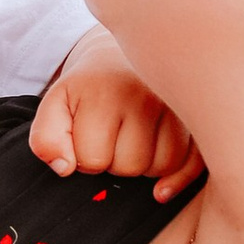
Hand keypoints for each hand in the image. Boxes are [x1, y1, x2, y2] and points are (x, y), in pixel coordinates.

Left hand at [31, 25, 204, 201]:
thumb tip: (65, 169)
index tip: (87, 137)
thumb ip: (46, 138)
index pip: (92, 160)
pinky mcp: (197, 117)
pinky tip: (161, 187)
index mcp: (105, 93)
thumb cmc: (88, 89)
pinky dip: (179, 177)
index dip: (84, 157)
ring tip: (134, 143)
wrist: (123, 55)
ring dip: (145, 166)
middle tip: (112, 138)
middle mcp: (145, 95)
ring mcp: (176, 106)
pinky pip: (195, 163)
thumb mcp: (55, 105)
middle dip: (115, 162)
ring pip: (162, 167)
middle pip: (130, 167)